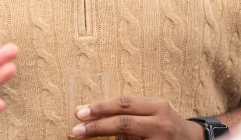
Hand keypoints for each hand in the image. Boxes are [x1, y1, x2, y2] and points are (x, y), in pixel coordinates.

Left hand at [71, 96, 203, 139]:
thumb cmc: (164, 124)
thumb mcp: (150, 112)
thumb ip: (126, 113)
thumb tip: (89, 114)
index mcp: (157, 106)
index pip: (123, 104)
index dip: (100, 108)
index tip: (79, 112)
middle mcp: (161, 123)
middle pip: (124, 123)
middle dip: (98, 126)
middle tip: (77, 129)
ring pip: (127, 139)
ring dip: (104, 138)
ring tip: (85, 136)